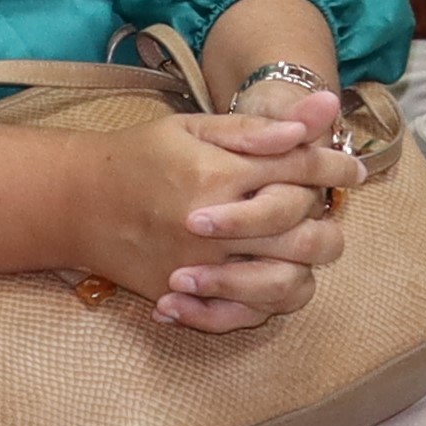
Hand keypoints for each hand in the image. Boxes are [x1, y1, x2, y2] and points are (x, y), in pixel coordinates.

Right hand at [81, 101, 362, 331]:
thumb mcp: (194, 127)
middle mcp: (212, 226)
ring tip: (298, 246)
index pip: (299, 172)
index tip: (351, 170)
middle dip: (326, 221)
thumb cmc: (137, 156)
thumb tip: (322, 110)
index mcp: (216, 175)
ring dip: (302, 265)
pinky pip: (244, 315)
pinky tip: (263, 277)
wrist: (74, 203)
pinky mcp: (184, 296)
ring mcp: (199, 267)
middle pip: (304, 235)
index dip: (333, 168)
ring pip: (285, 283)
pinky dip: (262, 302)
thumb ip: (258, 127)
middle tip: (328, 210)